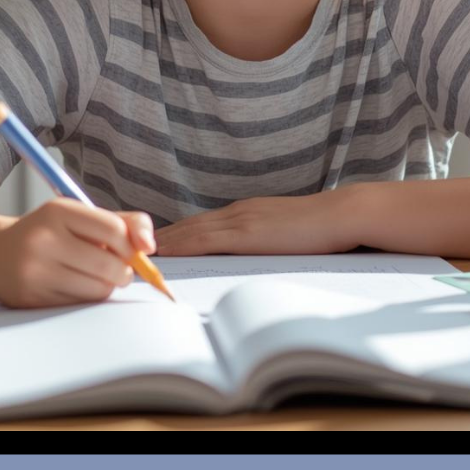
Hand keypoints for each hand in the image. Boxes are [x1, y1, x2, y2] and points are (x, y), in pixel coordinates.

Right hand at [0, 199, 155, 306]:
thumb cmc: (50, 233)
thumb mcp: (80, 217)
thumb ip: (123, 223)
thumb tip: (150, 245)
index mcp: (58, 211)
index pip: (113, 230)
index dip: (131, 245)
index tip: (132, 251)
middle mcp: (44, 239)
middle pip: (109, 264)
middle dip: (124, 271)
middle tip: (120, 269)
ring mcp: (36, 271)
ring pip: (98, 289)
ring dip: (107, 286)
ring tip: (97, 276)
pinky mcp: (32, 298)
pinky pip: (80, 305)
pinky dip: (88, 298)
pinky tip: (77, 286)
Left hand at [154, 187, 360, 256]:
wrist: (339, 215)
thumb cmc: (318, 229)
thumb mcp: (282, 233)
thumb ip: (261, 240)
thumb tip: (246, 257)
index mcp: (245, 213)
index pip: (200, 224)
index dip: (175, 234)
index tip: (152, 244)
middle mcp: (236, 212)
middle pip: (188, 226)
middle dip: (158, 238)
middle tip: (129, 247)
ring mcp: (240, 221)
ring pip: (190, 232)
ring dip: (162, 243)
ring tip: (136, 252)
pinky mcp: (246, 233)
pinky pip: (204, 240)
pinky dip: (181, 246)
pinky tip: (163, 253)